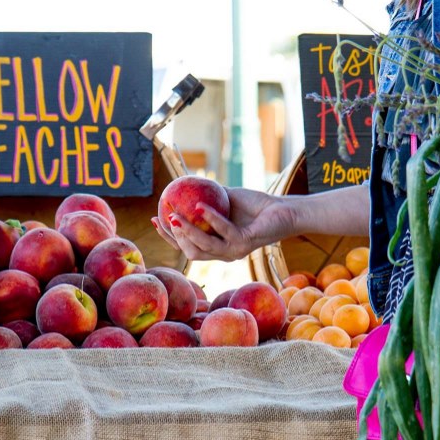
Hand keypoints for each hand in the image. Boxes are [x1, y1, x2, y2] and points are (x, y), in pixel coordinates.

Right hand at [151, 187, 296, 261]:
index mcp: (217, 246)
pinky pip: (223, 231)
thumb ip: (207, 196)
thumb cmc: (257, 205)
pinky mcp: (245, 244)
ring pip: (204, 247)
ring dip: (187, 231)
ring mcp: (234, 251)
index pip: (187, 246)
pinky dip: (211, 218)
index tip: (155, 218)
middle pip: (191, 252)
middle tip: (164, 217)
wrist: (284, 211)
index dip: (169, 236)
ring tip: (175, 215)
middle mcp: (224, 254)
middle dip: (174, 238)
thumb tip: (182, 185)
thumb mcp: (226, 198)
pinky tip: (200, 205)